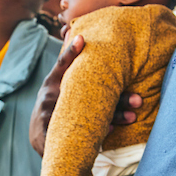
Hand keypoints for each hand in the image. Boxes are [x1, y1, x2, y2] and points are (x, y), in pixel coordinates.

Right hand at [28, 35, 141, 155]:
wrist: (37, 136)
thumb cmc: (54, 105)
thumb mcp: (57, 87)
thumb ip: (71, 72)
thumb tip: (84, 41)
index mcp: (53, 82)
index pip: (62, 65)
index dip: (71, 52)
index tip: (81, 39)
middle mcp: (50, 96)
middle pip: (86, 92)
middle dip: (116, 97)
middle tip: (138, 99)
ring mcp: (49, 114)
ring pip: (88, 114)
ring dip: (114, 116)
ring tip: (132, 116)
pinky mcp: (53, 133)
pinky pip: (81, 131)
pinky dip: (99, 131)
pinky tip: (112, 129)